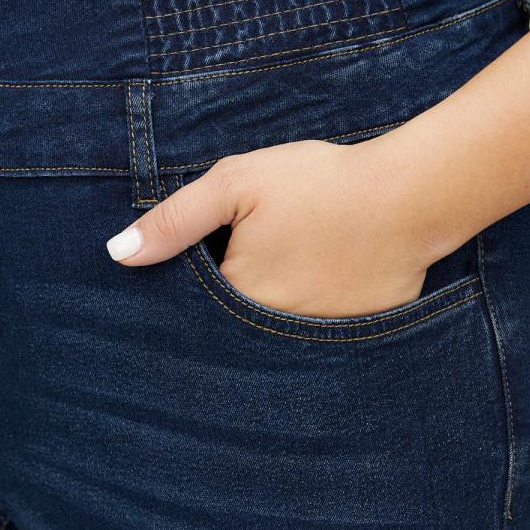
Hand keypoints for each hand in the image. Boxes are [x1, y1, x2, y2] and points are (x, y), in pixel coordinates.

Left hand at [106, 138, 435, 318]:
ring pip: (273, 339)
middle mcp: (271, 337)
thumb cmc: (318, 183)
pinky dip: (314, 320)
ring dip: (269, 319)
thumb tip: (117, 255)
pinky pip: (320, 343)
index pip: (191, 313)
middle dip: (228, 310)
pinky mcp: (355, 343)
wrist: (412, 195)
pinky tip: (325, 283)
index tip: (203, 267)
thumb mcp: (235, 184)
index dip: (191, 289)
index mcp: (236, 299)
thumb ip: (175, 221)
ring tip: (291, 271)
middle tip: (259, 262)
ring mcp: (317, 346)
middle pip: (231, 331)